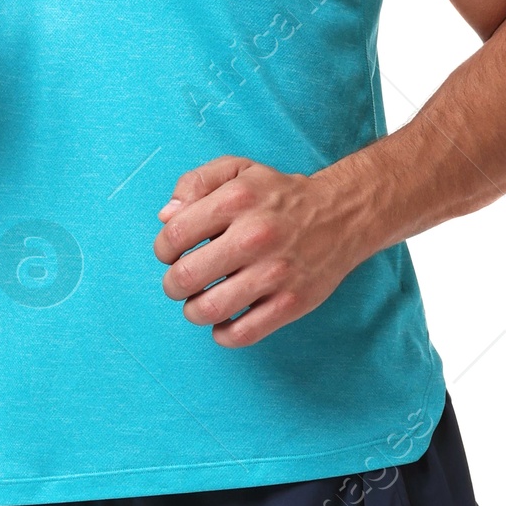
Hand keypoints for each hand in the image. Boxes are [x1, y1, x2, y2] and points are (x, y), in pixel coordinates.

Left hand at [153, 156, 364, 346]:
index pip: (174, 236)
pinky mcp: (291, 302)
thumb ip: (196, 183)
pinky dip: (223, 335)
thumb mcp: (239, 171)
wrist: (341, 215)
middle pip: (185, 277)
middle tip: (182, 282)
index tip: (172, 254)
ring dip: (193, 311)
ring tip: (200, 303)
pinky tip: (223, 323)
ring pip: (209, 310)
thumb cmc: (279, 196)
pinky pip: (242, 333)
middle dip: (173, 285)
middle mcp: (254, 236)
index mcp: (236, 200)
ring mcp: (275, 273)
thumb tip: (166, 217)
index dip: (164, 250)